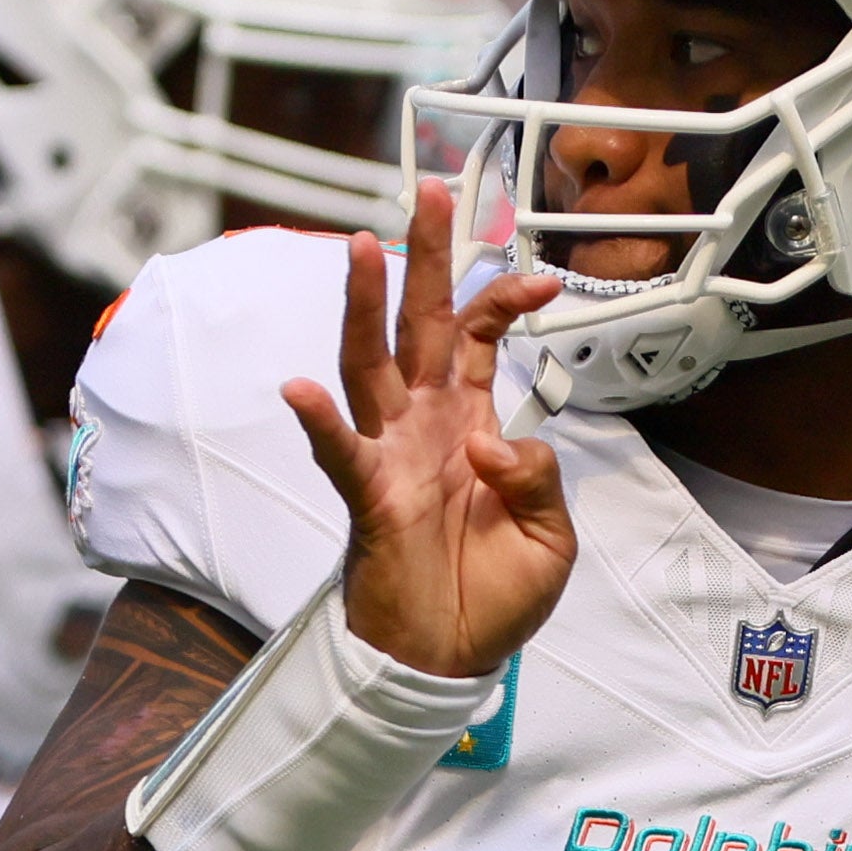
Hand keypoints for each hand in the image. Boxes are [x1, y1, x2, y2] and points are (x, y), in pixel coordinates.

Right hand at [282, 179, 573, 680]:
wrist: (450, 660)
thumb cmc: (492, 595)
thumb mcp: (551, 536)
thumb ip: (538, 476)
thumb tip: (496, 439)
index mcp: (472, 422)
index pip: (482, 337)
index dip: (506, 299)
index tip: (542, 277)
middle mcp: (426, 424)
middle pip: (423, 322)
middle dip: (427, 256)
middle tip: (432, 190)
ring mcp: (392, 455)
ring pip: (371, 366)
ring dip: (365, 308)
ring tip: (362, 246)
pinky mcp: (369, 499)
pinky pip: (341, 455)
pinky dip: (319, 424)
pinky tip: (300, 390)